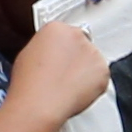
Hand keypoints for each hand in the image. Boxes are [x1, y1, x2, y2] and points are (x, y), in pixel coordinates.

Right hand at [10, 14, 114, 129]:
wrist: (39, 104)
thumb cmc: (28, 83)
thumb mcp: (27, 54)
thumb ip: (45, 48)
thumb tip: (51, 54)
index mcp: (56, 28)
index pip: (64, 34)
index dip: (61, 50)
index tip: (58, 60)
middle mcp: (77, 35)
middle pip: (81, 44)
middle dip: (75, 58)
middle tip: (64, 74)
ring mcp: (93, 52)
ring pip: (92, 61)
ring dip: (85, 71)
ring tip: (68, 86)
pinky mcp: (103, 71)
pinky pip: (101, 77)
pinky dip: (93, 86)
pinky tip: (77, 92)